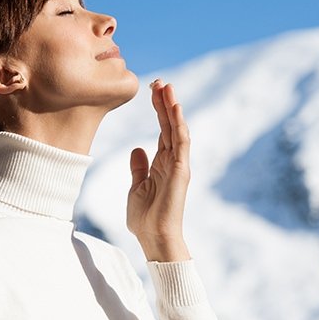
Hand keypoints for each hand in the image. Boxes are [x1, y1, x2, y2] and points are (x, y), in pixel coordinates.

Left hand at [127, 79, 191, 261]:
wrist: (154, 238)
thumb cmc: (146, 219)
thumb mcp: (136, 187)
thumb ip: (138, 167)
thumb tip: (136, 149)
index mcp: (162, 163)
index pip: (162, 130)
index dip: (158, 110)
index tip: (152, 90)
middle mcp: (173, 161)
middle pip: (170, 125)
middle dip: (165, 102)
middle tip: (159, 81)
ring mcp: (179, 165)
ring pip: (177, 129)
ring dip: (172, 108)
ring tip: (167, 87)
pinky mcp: (181, 171)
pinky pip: (181, 143)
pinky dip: (179, 124)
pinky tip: (174, 108)